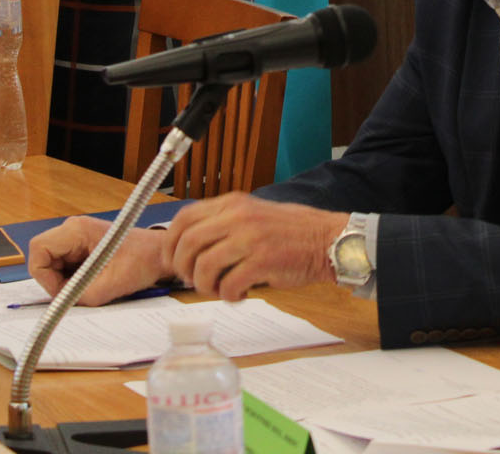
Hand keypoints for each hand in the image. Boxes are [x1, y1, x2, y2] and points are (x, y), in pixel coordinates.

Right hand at [28, 216, 171, 306]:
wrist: (159, 254)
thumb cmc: (142, 262)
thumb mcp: (111, 285)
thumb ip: (80, 296)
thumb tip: (59, 304)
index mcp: (78, 230)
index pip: (38, 250)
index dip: (45, 276)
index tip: (64, 291)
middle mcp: (73, 228)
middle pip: (42, 257)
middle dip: (54, 280)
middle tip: (76, 291)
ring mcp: (76, 236)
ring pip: (51, 263)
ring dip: (63, 280)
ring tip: (89, 284)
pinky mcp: (80, 246)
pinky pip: (62, 265)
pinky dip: (71, 278)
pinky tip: (91, 279)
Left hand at [159, 194, 347, 300]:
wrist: (328, 240)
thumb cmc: (292, 232)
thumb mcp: (253, 214)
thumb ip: (224, 224)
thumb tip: (190, 248)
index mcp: (233, 203)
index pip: (184, 218)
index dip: (171, 243)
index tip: (172, 260)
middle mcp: (239, 216)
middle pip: (188, 243)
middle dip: (182, 268)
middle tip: (191, 281)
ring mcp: (251, 238)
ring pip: (204, 266)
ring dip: (204, 285)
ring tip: (218, 289)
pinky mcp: (264, 260)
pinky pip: (229, 284)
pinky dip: (228, 296)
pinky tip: (240, 294)